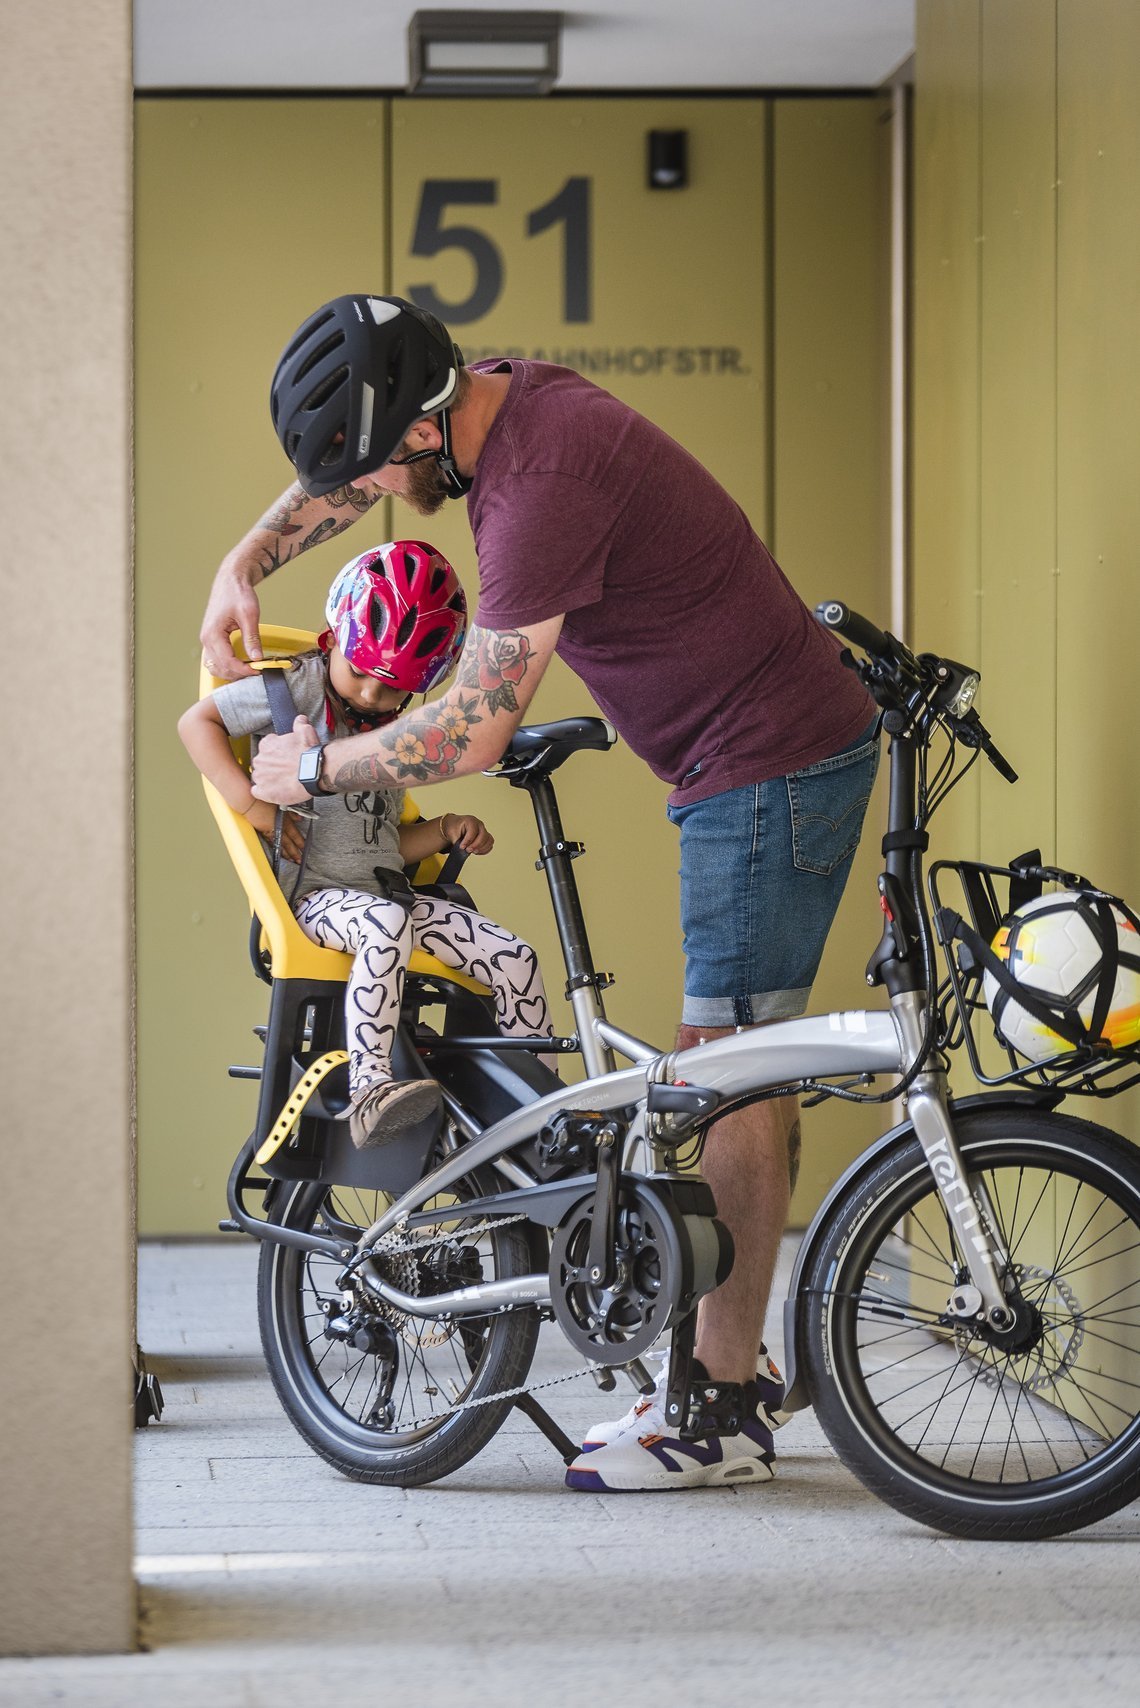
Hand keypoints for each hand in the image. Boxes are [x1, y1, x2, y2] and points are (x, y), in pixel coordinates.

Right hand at [201, 562, 262, 680]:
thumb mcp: (249, 615)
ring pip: (215, 666)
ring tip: (248, 669)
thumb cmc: (238, 593)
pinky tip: (240, 664)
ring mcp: (207, 640)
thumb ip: (252, 638)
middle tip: (256, 671)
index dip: (243, 669)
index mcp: (213, 633)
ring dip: (230, 672)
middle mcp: (206, 639)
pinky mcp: (211, 639)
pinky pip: (215, 659)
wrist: (231, 581)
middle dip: (238, 673)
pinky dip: (226, 666)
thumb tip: (257, 658)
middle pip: (219, 667)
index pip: (227, 661)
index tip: (258, 670)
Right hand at [243, 798, 308, 862]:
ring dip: (285, 853)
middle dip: (294, 852)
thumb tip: (299, 818)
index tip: (304, 849)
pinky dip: (275, 847)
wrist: (248, 802)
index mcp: (283, 821)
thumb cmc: (264, 800)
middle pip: (287, 843)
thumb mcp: (281, 804)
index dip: (300, 842)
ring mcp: (268, 831)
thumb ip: (291, 812)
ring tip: (290, 860)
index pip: (294, 834)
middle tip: (299, 861)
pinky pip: (270, 842)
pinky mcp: (261, 831)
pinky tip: (277, 851)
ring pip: (279, 844)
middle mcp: (277, 828)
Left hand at [250, 715, 319, 806]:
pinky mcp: (263, 791)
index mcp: (267, 744)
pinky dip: (264, 792)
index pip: (266, 747)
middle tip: (285, 771)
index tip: (284, 757)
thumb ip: (300, 725)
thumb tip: (300, 719)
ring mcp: (260, 776)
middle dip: (271, 767)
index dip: (276, 753)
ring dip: (268, 779)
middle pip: (262, 763)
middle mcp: (260, 759)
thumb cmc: (309, 753)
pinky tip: (274, 791)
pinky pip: (256, 792)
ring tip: (282, 782)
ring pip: (259, 777)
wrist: (314, 772)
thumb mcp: (306, 732)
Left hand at [442, 813, 493, 854]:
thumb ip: (457, 841)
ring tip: (473, 852)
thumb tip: (463, 850)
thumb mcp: (452, 833)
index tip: (462, 847)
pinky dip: (485, 849)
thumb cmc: (454, 828)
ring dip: (482, 848)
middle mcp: (479, 824)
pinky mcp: (486, 837)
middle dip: (476, 845)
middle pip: (483, 835)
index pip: (473, 831)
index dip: (468, 841)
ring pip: (489, 840)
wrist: (455, 826)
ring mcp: (484, 830)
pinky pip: (490, 844)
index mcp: (471, 820)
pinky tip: (477, 851)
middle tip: (468, 850)